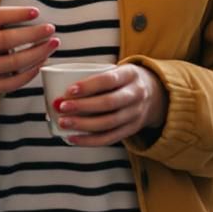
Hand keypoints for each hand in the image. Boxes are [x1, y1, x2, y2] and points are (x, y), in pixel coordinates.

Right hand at [0, 5, 59, 111]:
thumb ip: (7, 24)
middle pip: (6, 39)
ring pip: (13, 62)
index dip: (18, 13)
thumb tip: (40, 24)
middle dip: (32, 34)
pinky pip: (13, 82)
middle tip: (51, 29)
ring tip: (51, 46)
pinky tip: (41, 64)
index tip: (36, 12)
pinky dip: (30, 73)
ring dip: (37, 53)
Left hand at [53, 62, 167, 148]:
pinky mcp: (131, 129)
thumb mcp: (116, 71)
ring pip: (109, 123)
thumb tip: (57, 86)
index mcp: (130, 75)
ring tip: (62, 122)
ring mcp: (135, 114)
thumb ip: (94, 77)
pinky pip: (109, 138)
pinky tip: (72, 138)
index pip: (109, 80)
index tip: (69, 90)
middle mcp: (136, 94)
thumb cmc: (123, 81)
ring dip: (83, 125)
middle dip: (83, 106)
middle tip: (61, 107)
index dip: (89, 85)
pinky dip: (89, 140)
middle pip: (109, 103)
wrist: (155, 94)